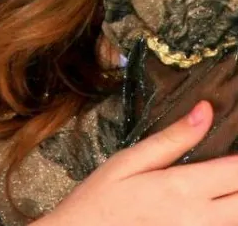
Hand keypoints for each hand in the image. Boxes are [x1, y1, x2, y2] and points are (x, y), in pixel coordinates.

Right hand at [38, 101, 237, 225]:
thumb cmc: (100, 200)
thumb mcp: (129, 161)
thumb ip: (172, 138)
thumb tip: (205, 110)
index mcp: (182, 188)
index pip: (236, 172)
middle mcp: (197, 219)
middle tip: (230, 167)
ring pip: (235, 222)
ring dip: (235, 201)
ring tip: (226, 184)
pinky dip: (223, 219)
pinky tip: (215, 205)